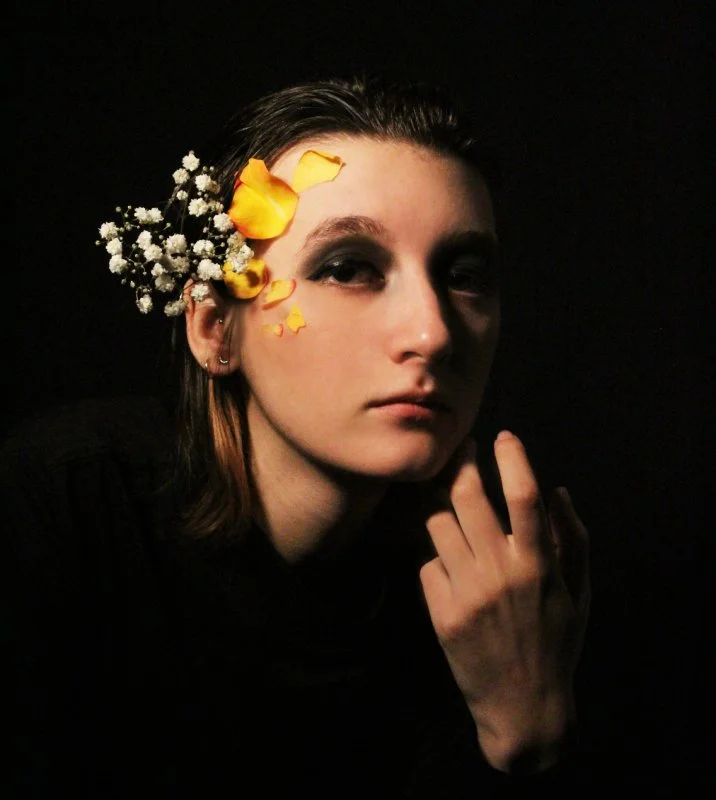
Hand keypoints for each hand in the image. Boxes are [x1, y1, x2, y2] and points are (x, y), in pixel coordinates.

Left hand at [419, 431, 589, 773]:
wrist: (522, 706)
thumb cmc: (557, 642)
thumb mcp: (579, 592)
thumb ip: (574, 538)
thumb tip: (557, 489)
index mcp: (539, 565)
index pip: (522, 496)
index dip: (512, 459)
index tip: (504, 437)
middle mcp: (499, 573)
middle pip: (466, 498)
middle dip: (460, 463)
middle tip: (461, 450)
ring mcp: (465, 592)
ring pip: (437, 523)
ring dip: (440, 504)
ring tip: (447, 500)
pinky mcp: (440, 611)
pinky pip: (427, 563)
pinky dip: (437, 556)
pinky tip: (449, 564)